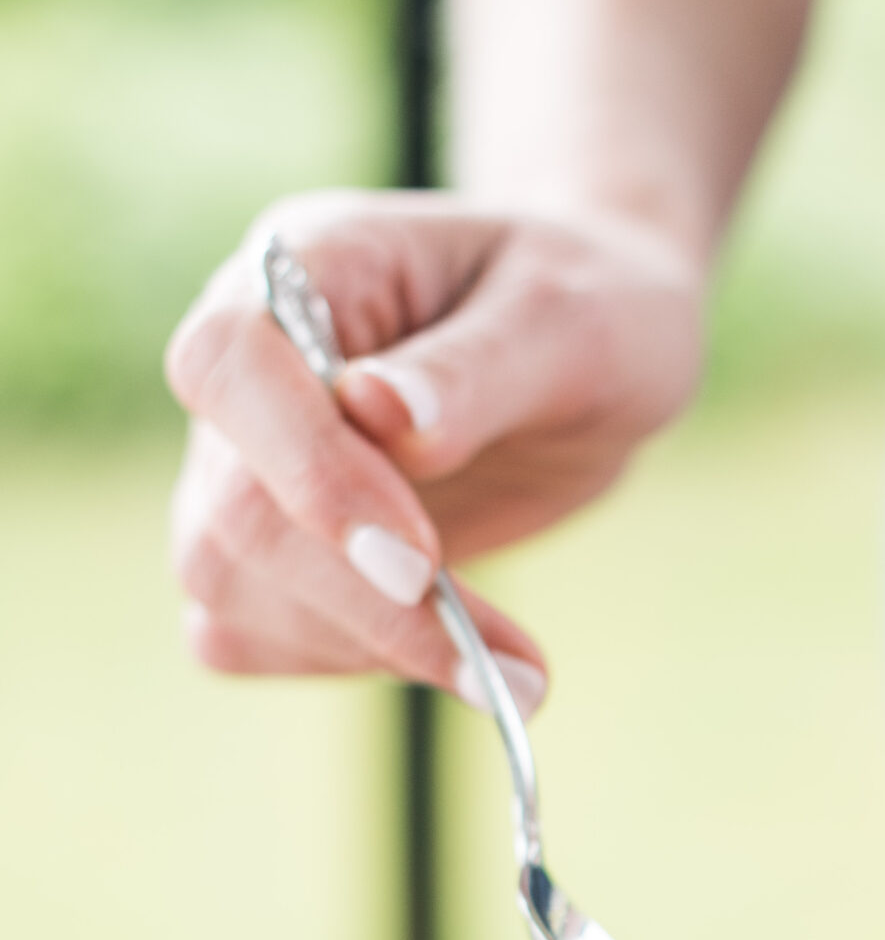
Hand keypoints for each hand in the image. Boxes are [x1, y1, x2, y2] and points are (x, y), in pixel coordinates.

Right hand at [166, 192, 702, 711]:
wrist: (599, 349)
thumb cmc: (588, 303)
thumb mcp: (567, 318)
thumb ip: (477, 368)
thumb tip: (386, 414)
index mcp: (307, 266)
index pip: (234, 363)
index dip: (310, 472)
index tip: (419, 562)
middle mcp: (254, 367)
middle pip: (233, 508)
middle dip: (365, 602)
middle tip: (504, 665)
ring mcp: (247, 461)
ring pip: (229, 584)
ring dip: (366, 648)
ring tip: (510, 673)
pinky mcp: (273, 548)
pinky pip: (249, 631)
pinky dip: (348, 662)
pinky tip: (454, 659)